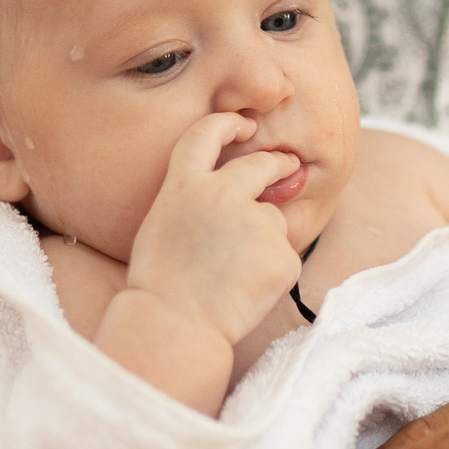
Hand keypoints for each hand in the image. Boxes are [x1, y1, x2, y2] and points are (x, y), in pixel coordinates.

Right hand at [125, 112, 304, 342]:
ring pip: (274, 221)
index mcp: (185, 185)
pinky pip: (284, 258)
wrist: (174, 324)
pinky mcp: (281, 253)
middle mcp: (224, 193)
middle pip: (261, 165)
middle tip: (288, 165)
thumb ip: (198, 203)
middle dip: (278, 163)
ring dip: (263, 240)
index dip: (228, 124)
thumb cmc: (160, 284)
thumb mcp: (165, 226)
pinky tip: (246, 292)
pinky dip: (271, 273)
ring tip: (232, 277)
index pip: (206, 135)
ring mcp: (257, 221)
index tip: (245, 123)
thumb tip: (239, 197)